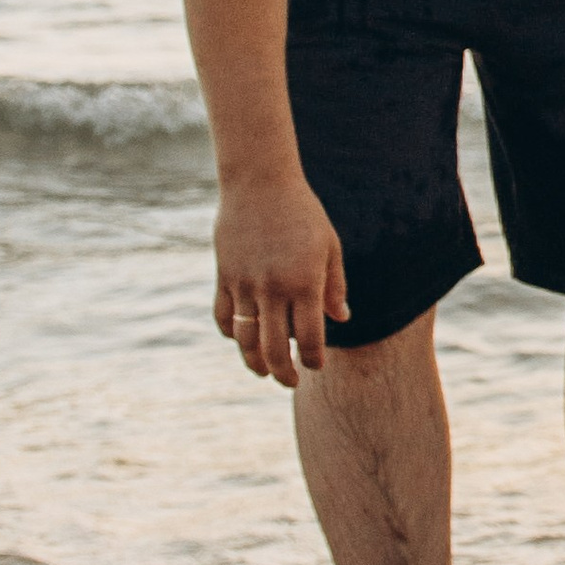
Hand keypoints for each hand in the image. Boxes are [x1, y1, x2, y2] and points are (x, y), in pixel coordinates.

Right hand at [215, 174, 349, 387]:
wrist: (259, 183)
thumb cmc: (303, 213)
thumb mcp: (329, 246)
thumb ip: (334, 286)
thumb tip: (342, 320)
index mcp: (304, 282)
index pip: (310, 338)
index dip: (313, 360)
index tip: (315, 367)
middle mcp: (273, 289)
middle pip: (275, 348)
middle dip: (284, 372)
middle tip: (290, 381)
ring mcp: (244, 284)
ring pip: (245, 339)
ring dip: (254, 362)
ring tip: (264, 371)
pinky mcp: (224, 277)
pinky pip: (223, 316)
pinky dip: (230, 333)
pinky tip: (241, 339)